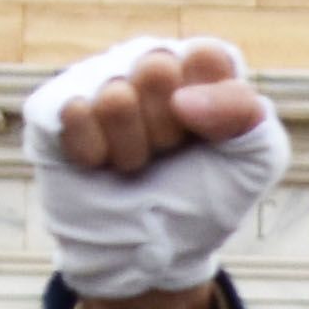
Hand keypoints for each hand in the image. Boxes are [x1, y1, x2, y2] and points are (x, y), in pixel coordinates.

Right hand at [21, 35, 285, 308]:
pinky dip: (93, 153)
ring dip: (131, 148)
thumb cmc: (206, 199)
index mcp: (197, 67)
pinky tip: (98, 164)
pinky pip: (74, 112)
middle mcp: (144, 62)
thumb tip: (183, 100)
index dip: (211, 106)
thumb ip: (244, 112)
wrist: (154, 253)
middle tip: (168, 153)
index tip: (210, 140)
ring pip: (115, 96)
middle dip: (169, 130)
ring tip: (135, 163)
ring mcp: (97, 80)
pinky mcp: (54, 106)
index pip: (207, 56)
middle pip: (157, 69)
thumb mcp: (254, 160)